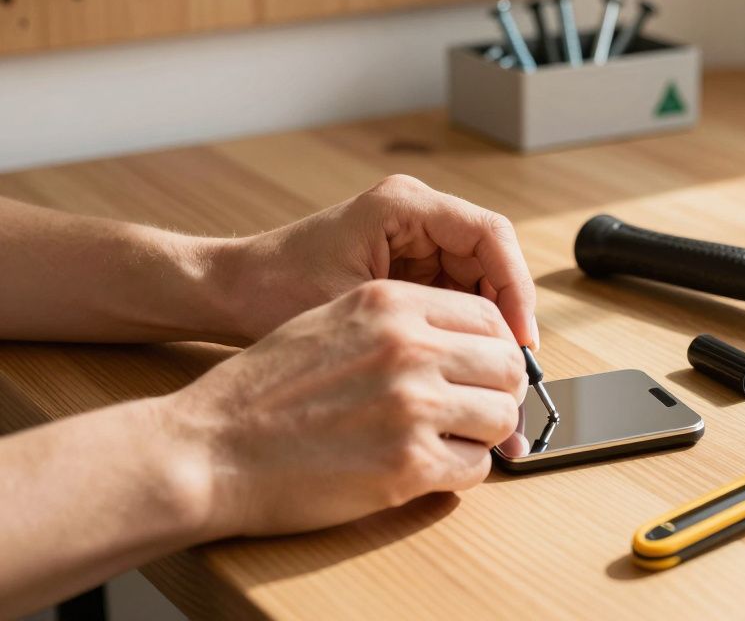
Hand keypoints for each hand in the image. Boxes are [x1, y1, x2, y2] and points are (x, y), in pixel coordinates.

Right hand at [164, 279, 526, 536]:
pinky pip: (475, 467)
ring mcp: (412, 407)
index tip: (490, 368)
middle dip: (501, 391)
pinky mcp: (408, 465)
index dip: (498, 346)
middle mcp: (409, 348)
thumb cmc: (261, 391)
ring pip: (500, 417)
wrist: (207, 449)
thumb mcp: (329, 320)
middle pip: (506, 366)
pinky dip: (461, 470)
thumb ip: (399, 322)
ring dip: (483, 434)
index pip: (488, 316)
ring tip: (450, 439)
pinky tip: (428, 467)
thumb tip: (462, 340)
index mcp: (390, 304)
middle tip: (482, 409)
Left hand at [215, 175, 537, 345]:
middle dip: (507, 311)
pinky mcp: (408, 261)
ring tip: (490, 371)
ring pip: (481, 278)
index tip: (520, 340)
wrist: (231, 290)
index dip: (516, 288)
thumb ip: (424, 332)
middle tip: (512, 366)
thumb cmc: (275, 293)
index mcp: (405, 205)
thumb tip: (482, 362)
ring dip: (490, 324)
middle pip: (493, 256)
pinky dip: (465, 328)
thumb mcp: (355, 311)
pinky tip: (463, 363)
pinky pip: (456, 291)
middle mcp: (416, 213)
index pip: (491, 235)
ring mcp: (414, 236)